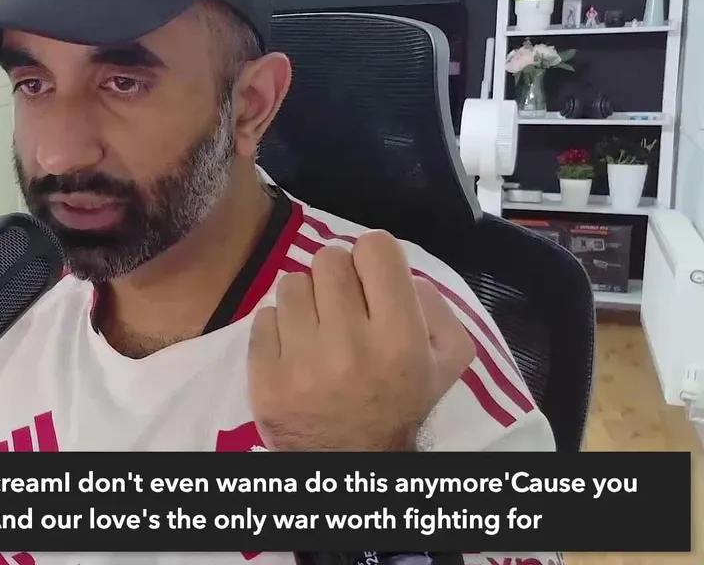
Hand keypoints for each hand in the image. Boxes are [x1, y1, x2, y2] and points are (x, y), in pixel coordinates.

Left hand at [246, 230, 473, 450]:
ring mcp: (302, 362)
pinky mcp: (265, 378)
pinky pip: (263, 317)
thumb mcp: (446, 361)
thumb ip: (435, 306)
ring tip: (316, 328)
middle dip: (337, 276)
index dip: (372, 257)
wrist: (353, 461)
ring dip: (305, 300)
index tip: (370, 277)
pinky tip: (294, 350)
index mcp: (399, 338)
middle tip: (340, 304)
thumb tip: (398, 271)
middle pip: (329, 259)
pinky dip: (278, 329)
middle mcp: (350, 345)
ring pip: (291, 283)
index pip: (375, 248)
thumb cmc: (399, 403)